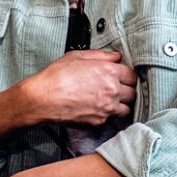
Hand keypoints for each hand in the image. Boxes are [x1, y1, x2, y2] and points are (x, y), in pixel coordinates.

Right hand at [21, 50, 136, 126]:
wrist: (44, 99)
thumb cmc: (57, 77)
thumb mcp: (77, 56)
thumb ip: (100, 55)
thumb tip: (114, 56)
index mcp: (109, 71)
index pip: (132, 75)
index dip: (126, 76)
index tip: (122, 77)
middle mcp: (112, 90)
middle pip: (132, 93)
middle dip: (126, 90)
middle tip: (117, 89)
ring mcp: (107, 107)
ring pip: (126, 108)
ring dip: (121, 104)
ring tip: (111, 101)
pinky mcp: (99, 120)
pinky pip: (112, 118)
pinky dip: (108, 114)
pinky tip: (99, 109)